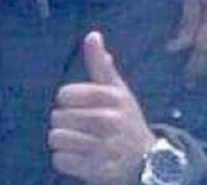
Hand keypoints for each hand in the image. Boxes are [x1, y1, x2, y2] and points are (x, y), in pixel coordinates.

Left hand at [49, 31, 155, 184]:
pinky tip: (79, 157)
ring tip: (79, 142)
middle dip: (64, 122)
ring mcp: (104, 147)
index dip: (67, 100)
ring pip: (56, 139)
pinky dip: (66, 160)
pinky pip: (60, 161)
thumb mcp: (118, 90)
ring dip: (63, 142)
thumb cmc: (126, 120)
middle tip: (80, 126)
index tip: (78, 105)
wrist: (149, 162)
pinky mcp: (98, 171)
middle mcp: (109, 121)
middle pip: (58, 117)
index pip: (65, 94)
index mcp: (111, 97)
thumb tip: (92, 35)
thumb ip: (100, 65)